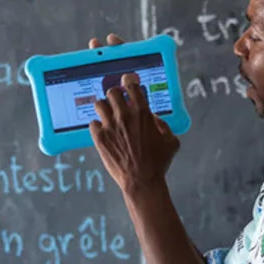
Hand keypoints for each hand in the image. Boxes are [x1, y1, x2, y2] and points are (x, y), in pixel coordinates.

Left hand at [87, 33, 180, 195]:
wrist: (141, 181)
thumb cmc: (158, 162)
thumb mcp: (170, 141)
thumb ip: (162, 125)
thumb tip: (152, 118)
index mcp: (143, 113)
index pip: (131, 86)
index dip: (129, 83)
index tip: (128, 84)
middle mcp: (125, 116)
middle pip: (112, 92)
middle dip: (114, 95)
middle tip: (116, 102)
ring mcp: (110, 126)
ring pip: (99, 104)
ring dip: (103, 108)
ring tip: (107, 115)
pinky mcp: (100, 138)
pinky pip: (93, 123)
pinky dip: (97, 126)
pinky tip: (103, 132)